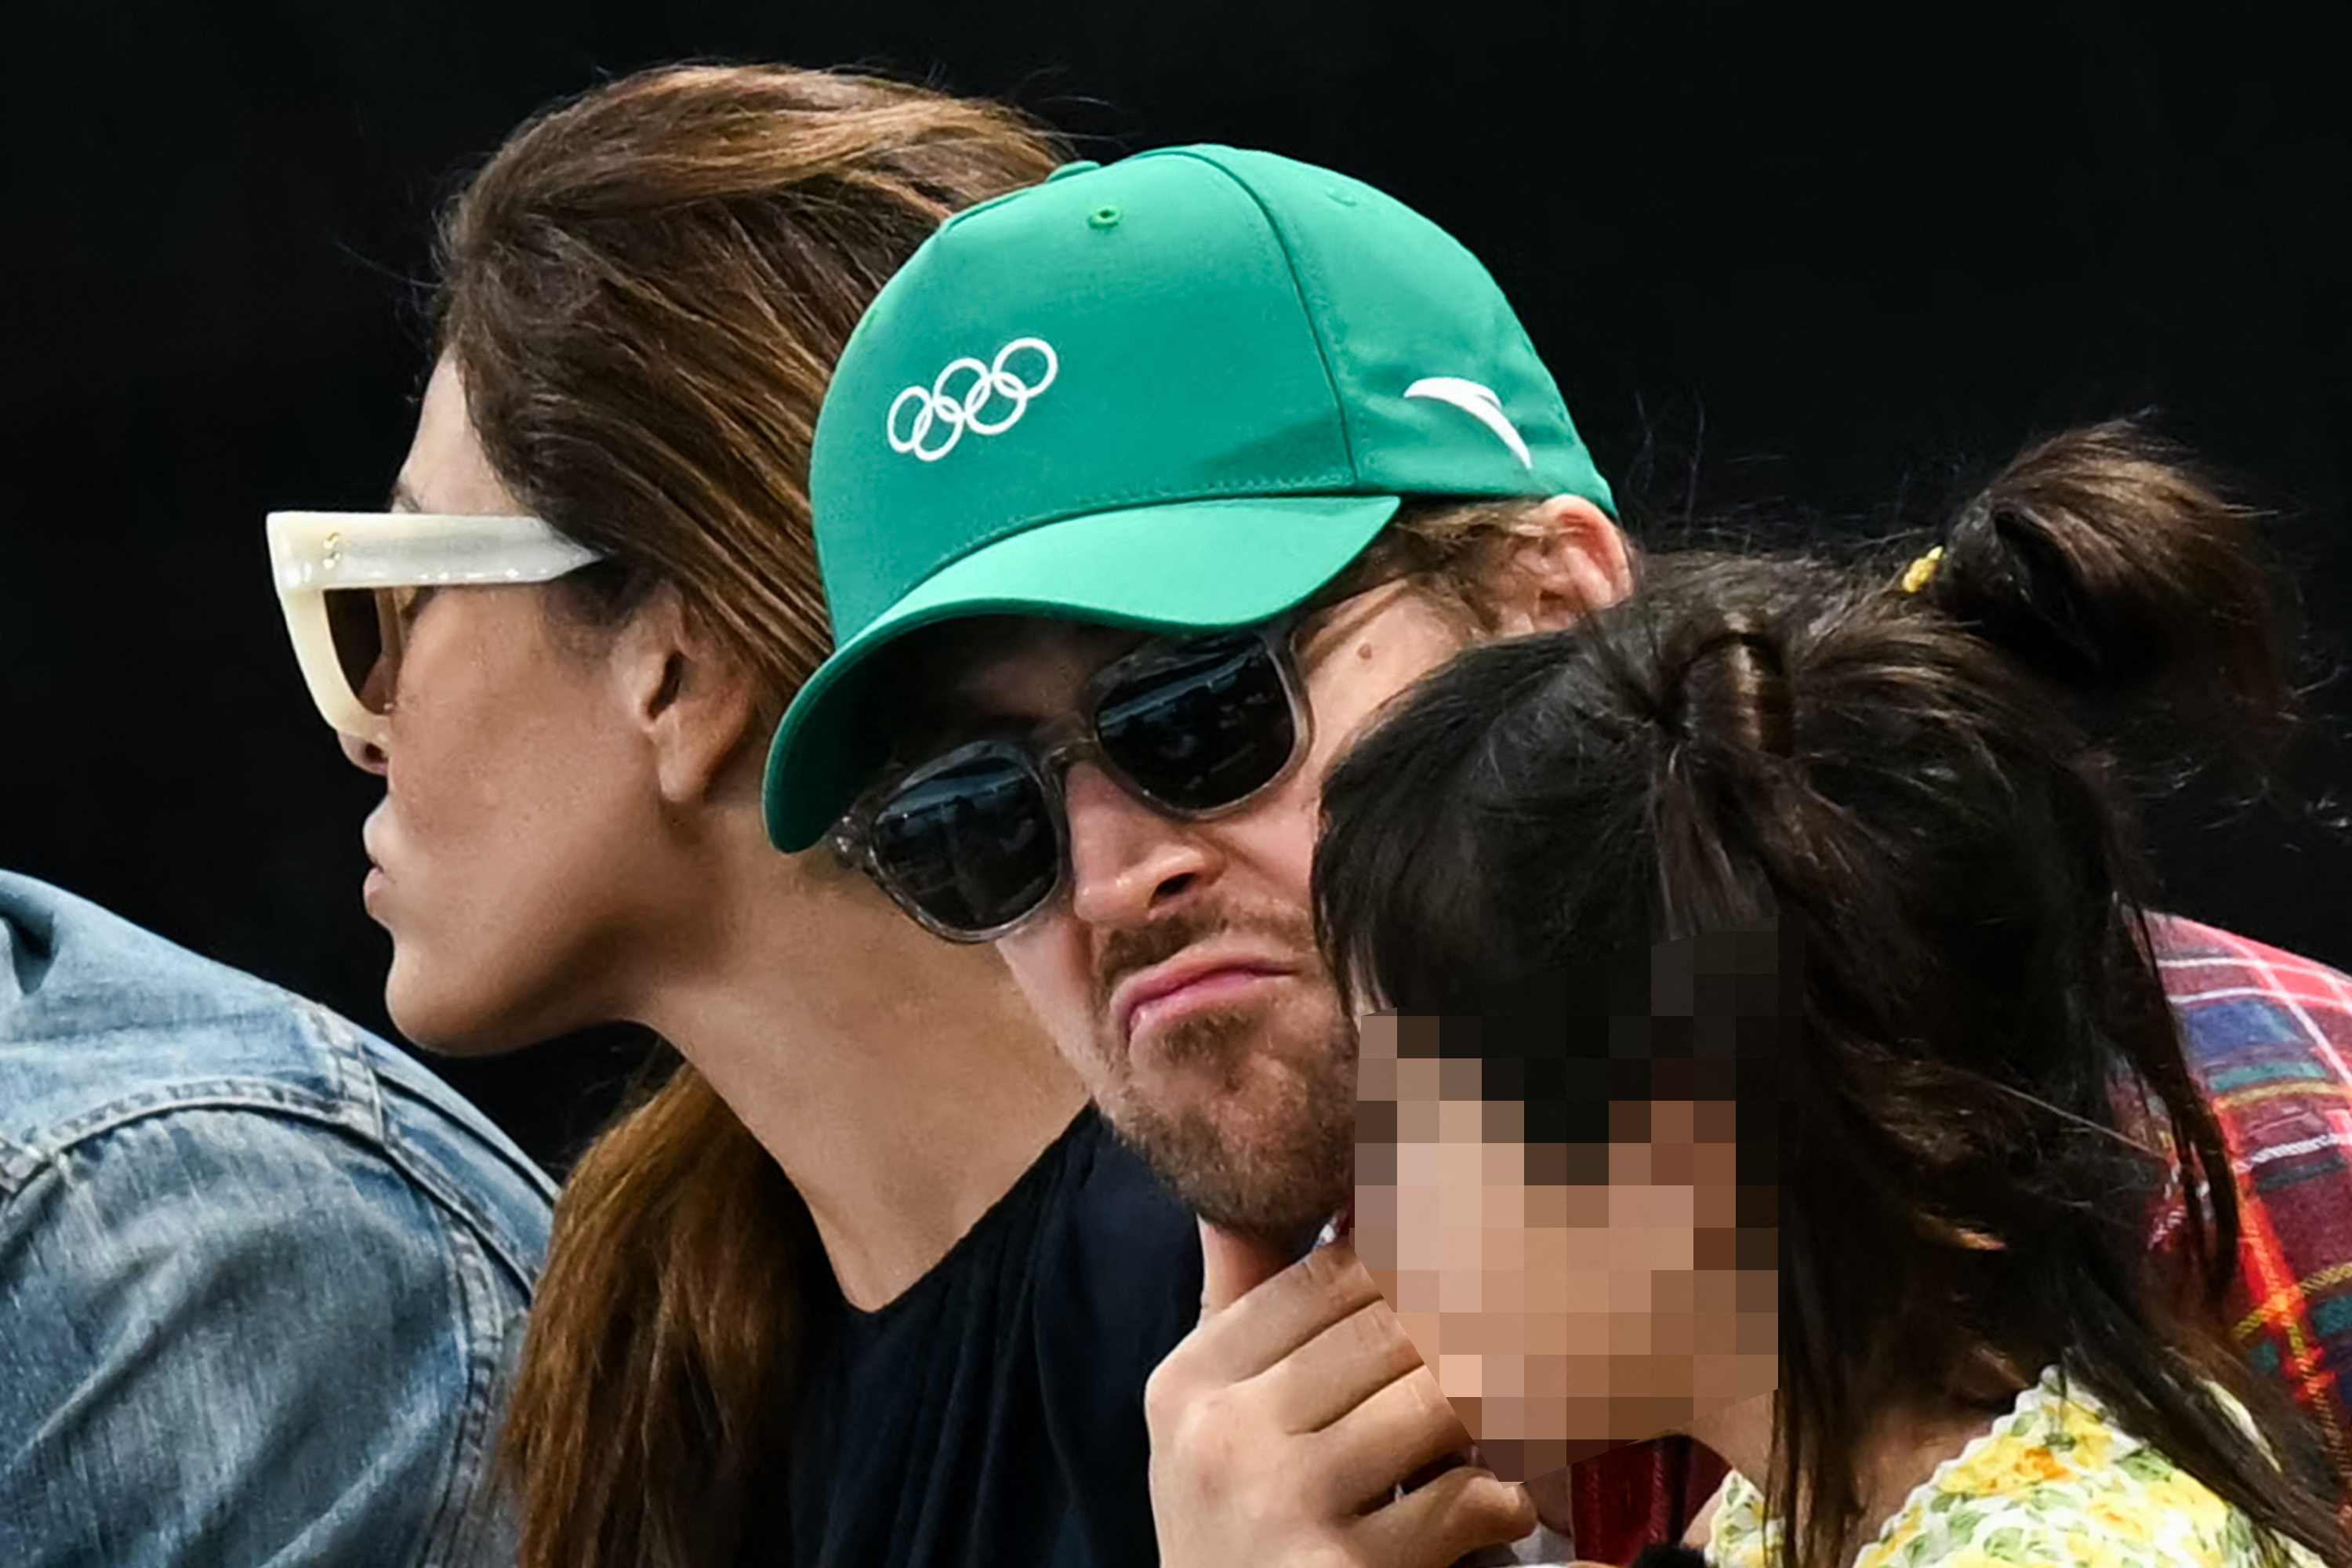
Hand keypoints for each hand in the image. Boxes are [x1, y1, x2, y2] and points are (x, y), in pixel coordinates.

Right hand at [1145, 1219, 1534, 1567]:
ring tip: (1515, 1414)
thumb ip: (1237, 1306)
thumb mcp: (1206, 1420)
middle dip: (1471, 1329)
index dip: (1415, 1258)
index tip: (1474, 1264)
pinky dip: (1500, 1500)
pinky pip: (1461, 1498)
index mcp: (1191, 1378)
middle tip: (1535, 1326)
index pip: (1328, 1274)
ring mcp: (1281, 1500)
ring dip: (1494, 1409)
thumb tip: (1243, 1194)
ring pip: (1435, 1400)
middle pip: (1391, 1327)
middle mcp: (1225, 1431)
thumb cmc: (1231, 1526)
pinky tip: (1498, 1507)